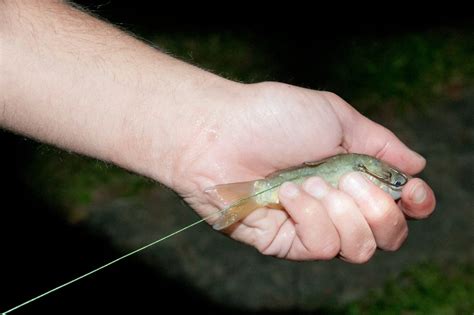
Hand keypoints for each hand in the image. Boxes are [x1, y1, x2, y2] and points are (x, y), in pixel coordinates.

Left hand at [171, 82, 435, 262]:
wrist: (218, 133)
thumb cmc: (272, 117)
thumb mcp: (334, 117)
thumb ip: (378, 143)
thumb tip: (417, 165)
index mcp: (352, 174)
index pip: (398, 204)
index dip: (415, 204)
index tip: (415, 193)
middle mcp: (337, 204)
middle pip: (388, 234)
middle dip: (379, 209)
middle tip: (349, 179)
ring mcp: (312, 226)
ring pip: (360, 249)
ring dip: (343, 213)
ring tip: (309, 182)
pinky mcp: (285, 242)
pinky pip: (321, 247)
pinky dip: (311, 218)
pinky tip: (289, 194)